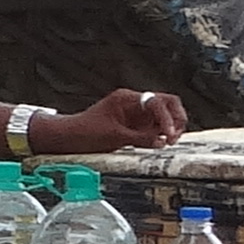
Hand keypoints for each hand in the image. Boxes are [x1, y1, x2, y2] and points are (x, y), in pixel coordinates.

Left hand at [54, 89, 187, 152]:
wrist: (68, 137)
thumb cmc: (85, 133)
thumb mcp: (114, 136)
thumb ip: (140, 138)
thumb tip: (161, 141)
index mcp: (126, 99)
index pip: (156, 102)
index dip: (167, 118)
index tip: (169, 135)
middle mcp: (134, 103)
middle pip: (166, 104)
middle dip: (175, 119)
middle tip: (174, 137)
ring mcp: (135, 114)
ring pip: (163, 116)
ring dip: (169, 128)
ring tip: (167, 142)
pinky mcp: (135, 125)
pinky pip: (154, 128)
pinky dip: (160, 135)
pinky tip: (159, 143)